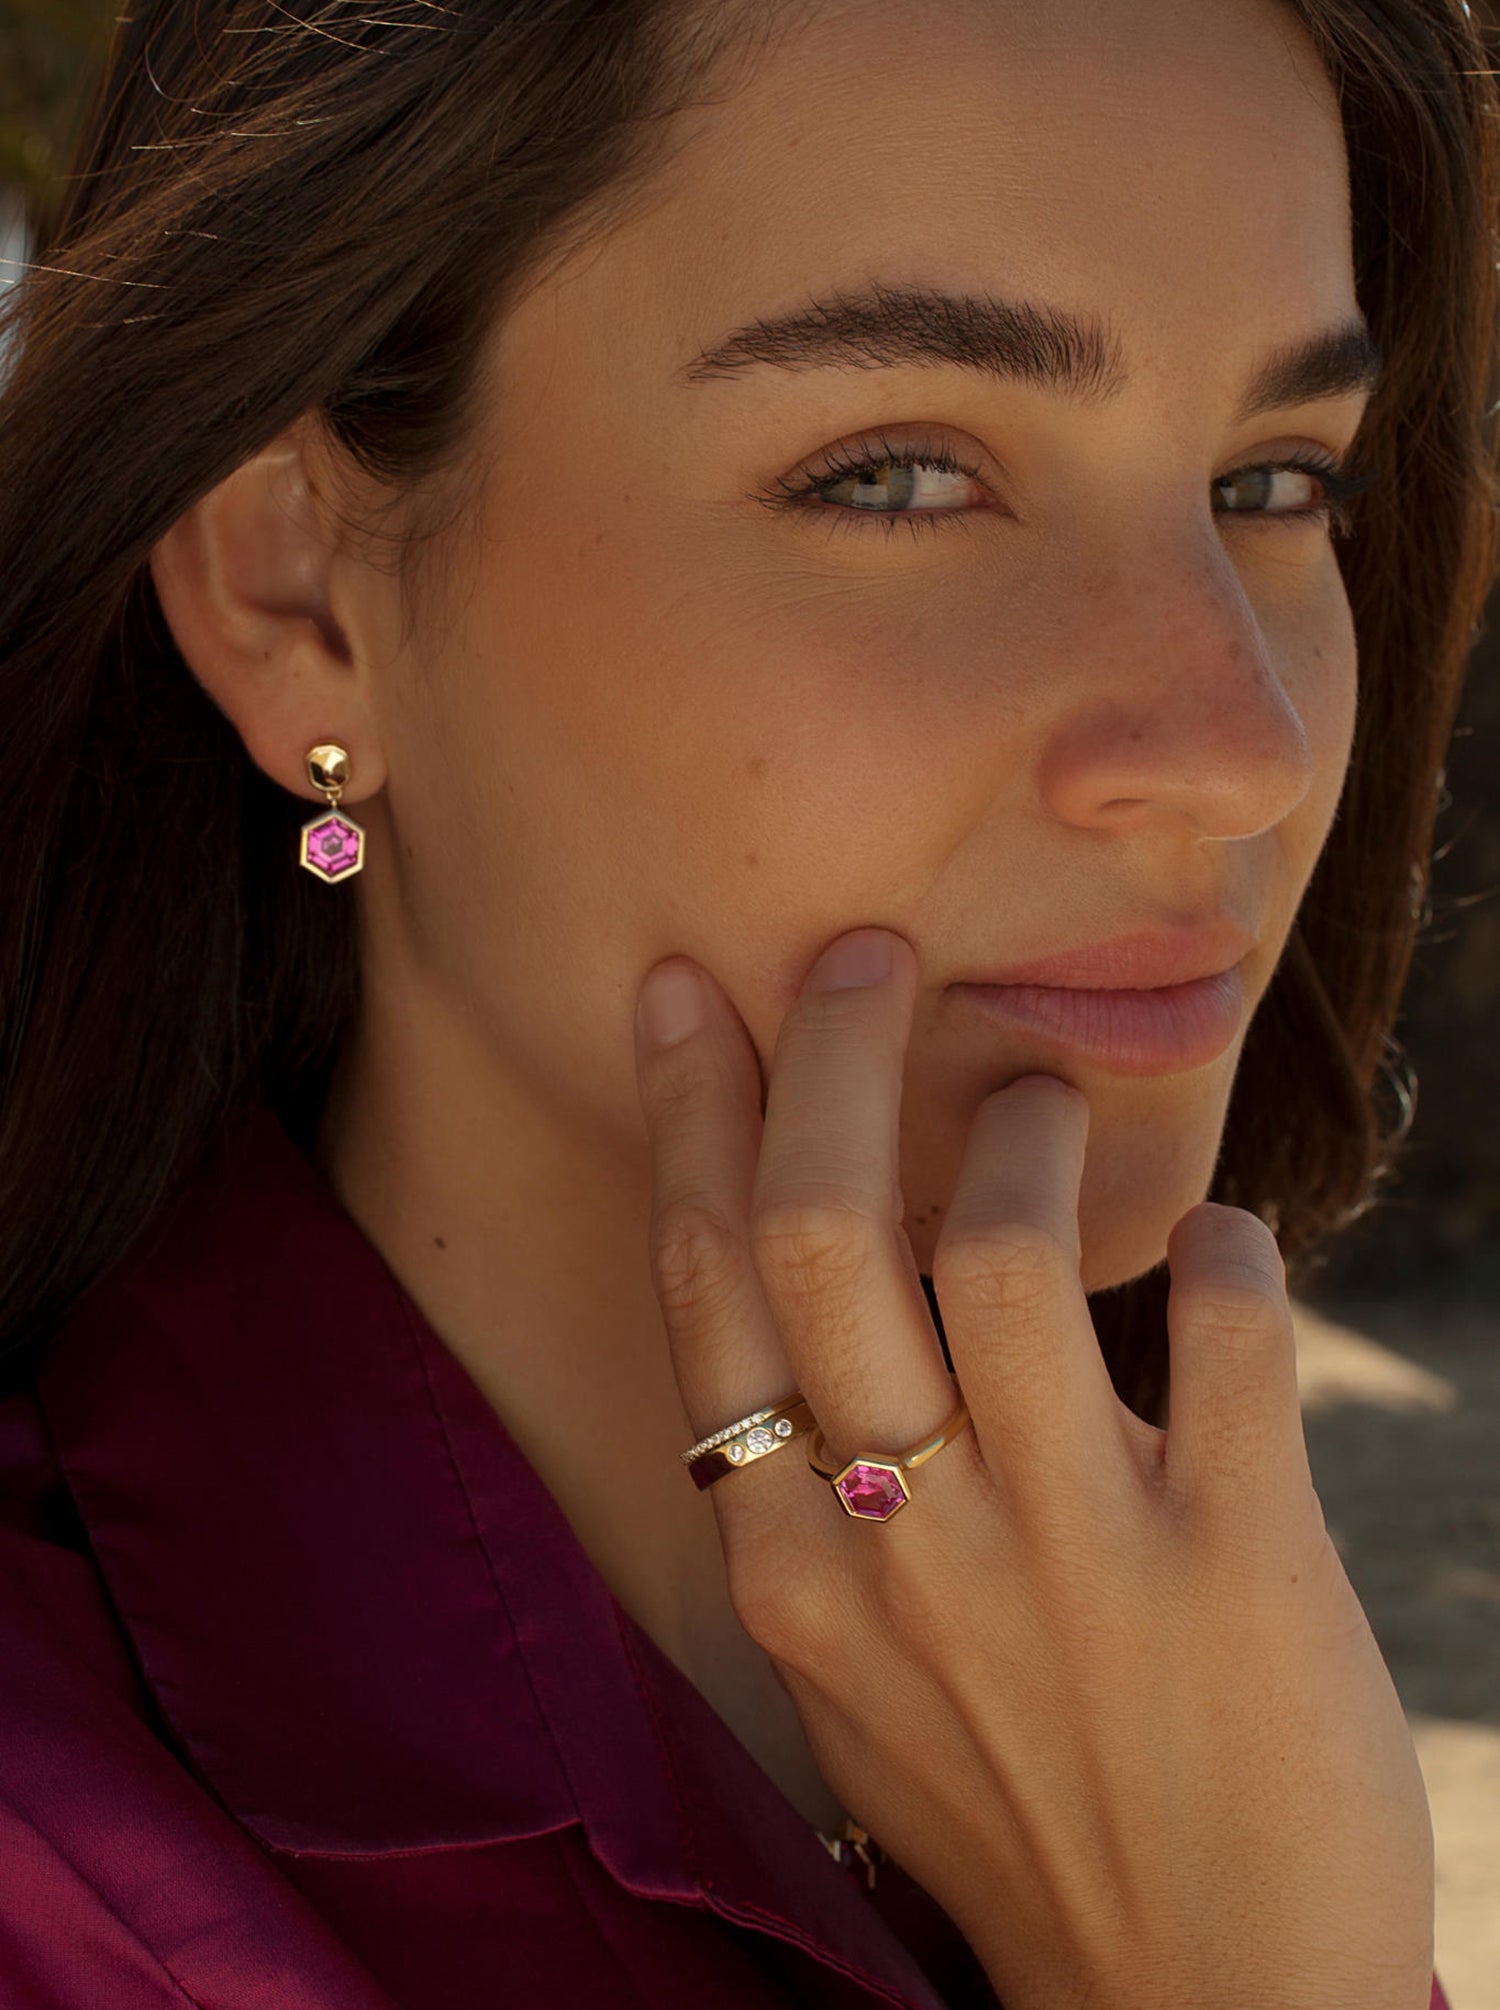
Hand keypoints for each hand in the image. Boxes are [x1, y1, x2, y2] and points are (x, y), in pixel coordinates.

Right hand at [632, 926, 1436, 2009]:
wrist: (1199, 2004)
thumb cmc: (1011, 1804)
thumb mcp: (855, 1662)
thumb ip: (817, 1486)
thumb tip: (826, 1274)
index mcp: (787, 1563)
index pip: (705, 1282)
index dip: (691, 1110)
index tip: (691, 991)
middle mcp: (901, 1544)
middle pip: (820, 1226)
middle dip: (829, 1048)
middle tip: (866, 956)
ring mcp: (1067, 1553)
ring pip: (1007, 1245)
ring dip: (1025, 1129)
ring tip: (1044, 1104)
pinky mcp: (1236, 1562)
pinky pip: (1224, 1326)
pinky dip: (1222, 1248)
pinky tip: (1213, 1247)